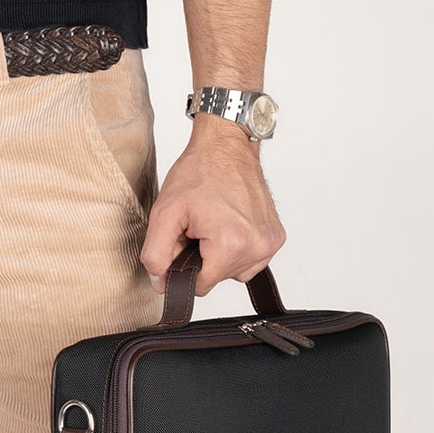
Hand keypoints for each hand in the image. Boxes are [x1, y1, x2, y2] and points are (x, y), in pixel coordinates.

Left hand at [140, 115, 286, 295]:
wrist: (226, 146)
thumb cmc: (198, 172)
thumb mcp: (164, 212)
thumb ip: (156, 254)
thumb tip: (161, 284)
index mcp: (231, 245)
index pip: (201, 286)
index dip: (185, 265)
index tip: (185, 239)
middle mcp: (257, 247)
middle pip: (218, 278)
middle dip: (203, 257)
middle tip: (198, 226)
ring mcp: (270, 243)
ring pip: (236, 271)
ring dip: (221, 255)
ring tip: (214, 223)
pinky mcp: (277, 237)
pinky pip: (251, 259)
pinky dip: (238, 248)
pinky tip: (230, 224)